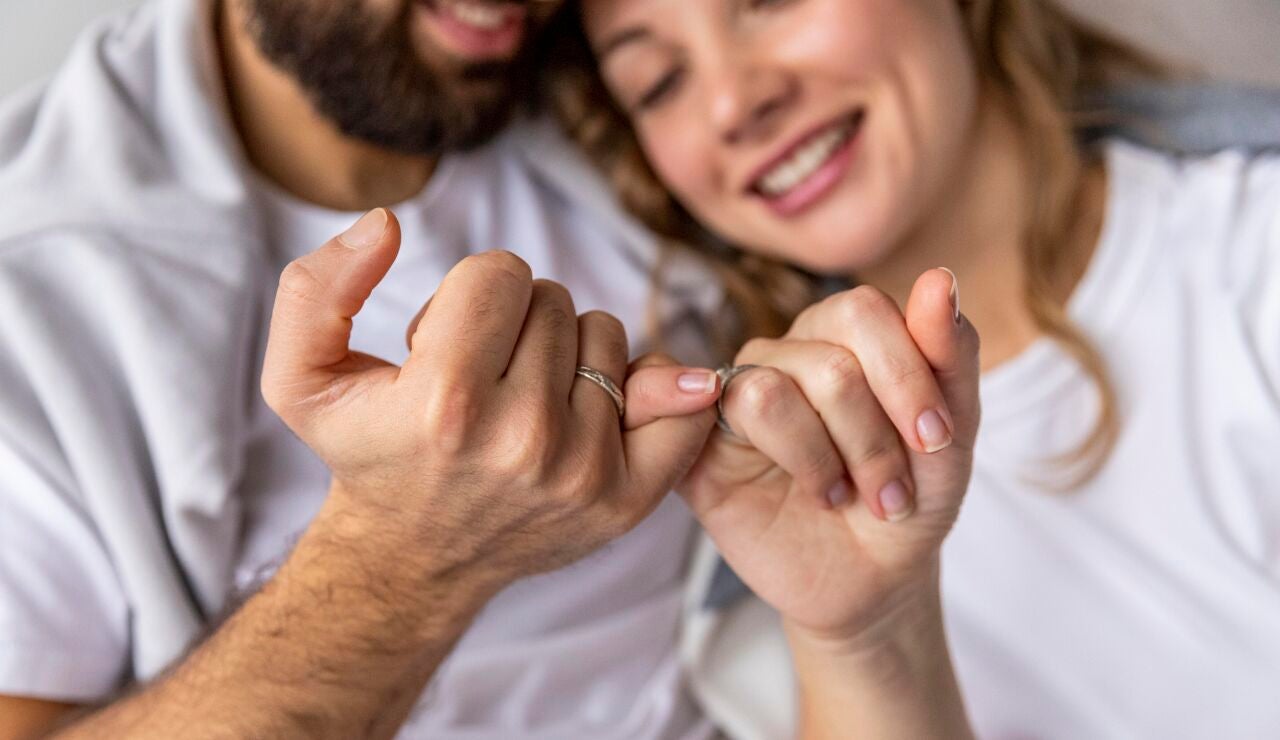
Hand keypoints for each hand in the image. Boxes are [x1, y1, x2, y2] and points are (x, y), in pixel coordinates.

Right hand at [262, 208, 721, 600]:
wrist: (412, 558)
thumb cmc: (367, 454)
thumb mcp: (299, 376)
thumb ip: (317, 286)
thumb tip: (386, 221)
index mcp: (447, 403)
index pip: (500, 273)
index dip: (469, 295)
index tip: (449, 340)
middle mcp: (524, 440)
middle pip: (555, 299)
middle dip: (515, 321)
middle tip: (484, 374)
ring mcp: (583, 472)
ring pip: (606, 337)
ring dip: (566, 351)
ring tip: (524, 395)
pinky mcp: (627, 499)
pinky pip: (681, 402)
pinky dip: (652, 387)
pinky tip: (600, 402)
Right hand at [678, 269, 979, 644]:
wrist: (876, 581)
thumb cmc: (913, 497)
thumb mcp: (954, 430)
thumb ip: (950, 352)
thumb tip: (937, 278)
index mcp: (841, 334)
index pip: (863, 309)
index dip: (905, 374)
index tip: (937, 438)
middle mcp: (786, 353)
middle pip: (828, 359)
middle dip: (876, 437)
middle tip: (895, 492)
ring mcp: (738, 394)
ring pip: (773, 387)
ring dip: (830, 457)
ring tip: (850, 497)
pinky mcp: (701, 442)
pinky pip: (732, 413)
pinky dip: (795, 460)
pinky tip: (820, 494)